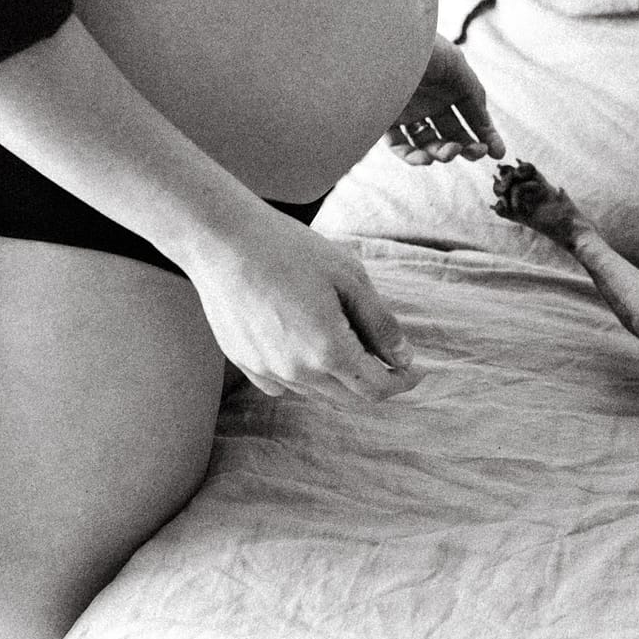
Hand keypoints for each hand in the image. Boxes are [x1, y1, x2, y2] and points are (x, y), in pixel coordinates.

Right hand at [181, 203, 419, 401]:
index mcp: (328, 351)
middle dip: (376, 383)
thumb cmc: (289, 249)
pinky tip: (306, 347)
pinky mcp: (244, 362)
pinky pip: (283, 384)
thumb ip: (380, 323)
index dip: (402, 382)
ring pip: (317, 393)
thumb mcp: (349, 277)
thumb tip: (403, 358)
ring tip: (350, 345)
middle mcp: (297, 372)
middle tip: (390, 361)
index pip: (377, 388)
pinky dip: (303, 376)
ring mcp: (266, 370)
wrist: (222, 240)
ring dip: (340, 379)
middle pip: (349, 398)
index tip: (416, 370)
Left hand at [385, 33, 506, 164]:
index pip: (471, 115)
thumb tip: (484, 125)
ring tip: (449, 153)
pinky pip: (400, 145)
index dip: (486, 134)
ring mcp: (409, 110)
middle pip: (452, 133)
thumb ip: (474, 94)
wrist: (382, 43)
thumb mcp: (457, 65)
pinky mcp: (386, 118)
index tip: (498, 153)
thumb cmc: (421, 47)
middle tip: (473, 154)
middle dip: (466, 147)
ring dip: (442, 153)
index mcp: (450, 84)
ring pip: (428, 143)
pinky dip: (412, 156)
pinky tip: (425, 159)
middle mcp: (430, 99)